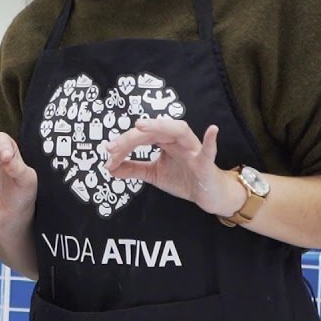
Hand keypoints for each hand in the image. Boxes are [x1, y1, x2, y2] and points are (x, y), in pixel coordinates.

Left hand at [104, 118, 242, 216]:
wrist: (207, 194)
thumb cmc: (183, 178)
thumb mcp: (153, 174)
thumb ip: (133, 169)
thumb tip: (109, 168)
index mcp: (165, 141)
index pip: (141, 136)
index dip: (123, 143)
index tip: (108, 152)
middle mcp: (178, 140)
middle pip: (154, 131)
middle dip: (132, 137)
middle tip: (113, 146)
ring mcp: (193, 149)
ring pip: (178, 131)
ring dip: (160, 127)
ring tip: (141, 126)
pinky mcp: (206, 162)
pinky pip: (209, 150)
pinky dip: (210, 140)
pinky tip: (212, 130)